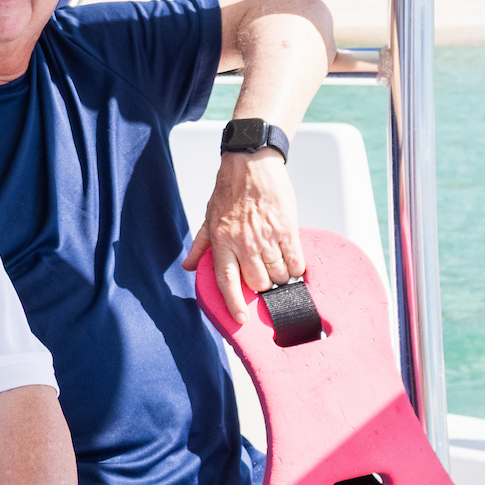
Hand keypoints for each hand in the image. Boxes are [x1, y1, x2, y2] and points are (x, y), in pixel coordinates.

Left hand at [183, 151, 303, 321]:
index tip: (240, 319)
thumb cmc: (229, 191)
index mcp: (222, 242)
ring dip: (280, 278)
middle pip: (257, 283)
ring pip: (278, 275)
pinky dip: (296, 268)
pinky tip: (293, 263)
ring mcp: (266, 237)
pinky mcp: (287, 230)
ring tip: (279, 268)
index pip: (226, 281)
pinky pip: (295, 261)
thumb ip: (199, 245)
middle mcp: (243, 243)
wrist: (251, 165)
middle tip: (264, 278)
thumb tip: (188, 266)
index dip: (233, 303)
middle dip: (262, 287)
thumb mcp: (208, 218)